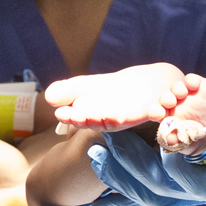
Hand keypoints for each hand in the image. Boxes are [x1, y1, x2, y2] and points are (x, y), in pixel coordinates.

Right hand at [46, 62, 187, 130]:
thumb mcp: (91, 87)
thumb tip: (48, 96)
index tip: (62, 114)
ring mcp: (137, 116)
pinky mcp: (157, 111)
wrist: (155, 85)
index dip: (74, 117)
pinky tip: (152, 109)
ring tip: (106, 114)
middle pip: (101, 121)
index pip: (82, 117)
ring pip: (126, 119)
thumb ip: (71, 91)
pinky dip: (153, 112)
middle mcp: (116, 119)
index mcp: (98, 115)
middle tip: (78, 115)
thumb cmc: (119, 90)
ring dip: (117, 118)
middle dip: (90, 118)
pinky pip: (154, 113)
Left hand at [87, 82, 205, 205]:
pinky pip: (154, 183)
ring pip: (155, 193)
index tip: (160, 147)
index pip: (203, 184)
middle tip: (109, 142)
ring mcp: (204, 185)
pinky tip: (107, 153)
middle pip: (169, 192)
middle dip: (136, 169)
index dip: (179, 170)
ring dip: (123, 175)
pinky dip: (129, 172)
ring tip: (97, 150)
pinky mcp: (193, 176)